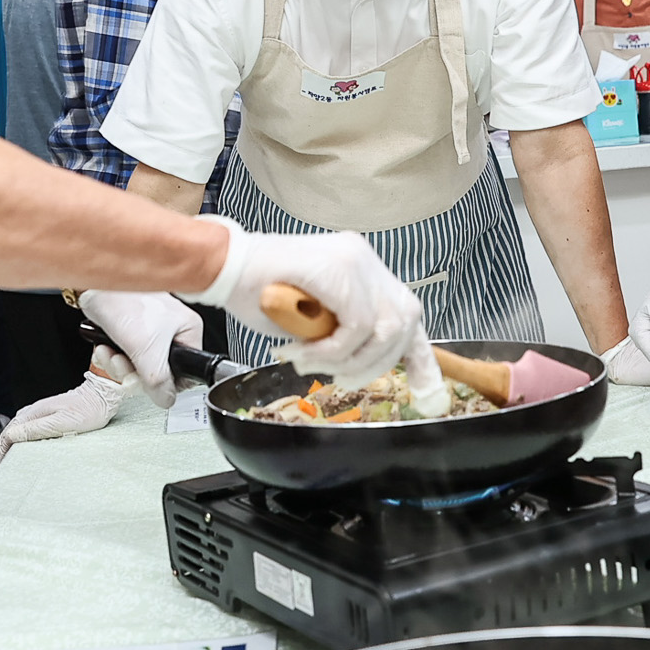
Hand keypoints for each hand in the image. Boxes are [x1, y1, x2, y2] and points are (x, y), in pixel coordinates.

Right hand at [0, 370, 126, 458]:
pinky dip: (24, 443)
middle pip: (10, 434)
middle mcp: (33, 412)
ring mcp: (40, 414)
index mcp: (32, 414)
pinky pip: (29, 432)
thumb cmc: (86, 410)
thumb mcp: (60, 423)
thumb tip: (11, 436)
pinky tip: (27, 451)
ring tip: (12, 464)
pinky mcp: (48, 417)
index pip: (7, 435)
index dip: (1, 454)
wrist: (101, 397)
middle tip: (3, 470)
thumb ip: (35, 429)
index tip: (0, 469)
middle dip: (4, 453)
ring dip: (13, 448)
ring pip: (19, 433)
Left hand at [75, 290, 201, 406]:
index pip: (185, 373)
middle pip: (157, 373)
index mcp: (188, 331)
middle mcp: (172, 331)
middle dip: (133, 373)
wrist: (96, 284)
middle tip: (124, 366)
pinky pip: (124, 357)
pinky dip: (111, 356)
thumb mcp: (147, 350)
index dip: (164, 384)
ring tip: (112, 353)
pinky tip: (105, 347)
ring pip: (137, 367)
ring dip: (118, 366)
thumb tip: (166, 400)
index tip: (147, 384)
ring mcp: (149, 332)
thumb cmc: (126, 302)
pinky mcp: (130, 332)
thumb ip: (159, 381)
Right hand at [191, 222, 423, 386]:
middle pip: (405, 323)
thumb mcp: (313, 323)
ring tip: (312, 362)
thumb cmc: (258, 293)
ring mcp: (355, 260)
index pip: (406, 314)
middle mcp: (365, 260)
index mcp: (362, 270)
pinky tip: (303, 351)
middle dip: (377, 364)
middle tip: (341, 378)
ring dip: (348, 359)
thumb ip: (343, 334)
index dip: (421, 357)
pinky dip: (331, 350)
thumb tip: (365, 364)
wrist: (223, 267)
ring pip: (384, 328)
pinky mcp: (339, 269)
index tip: (427, 389)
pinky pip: (355, 326)